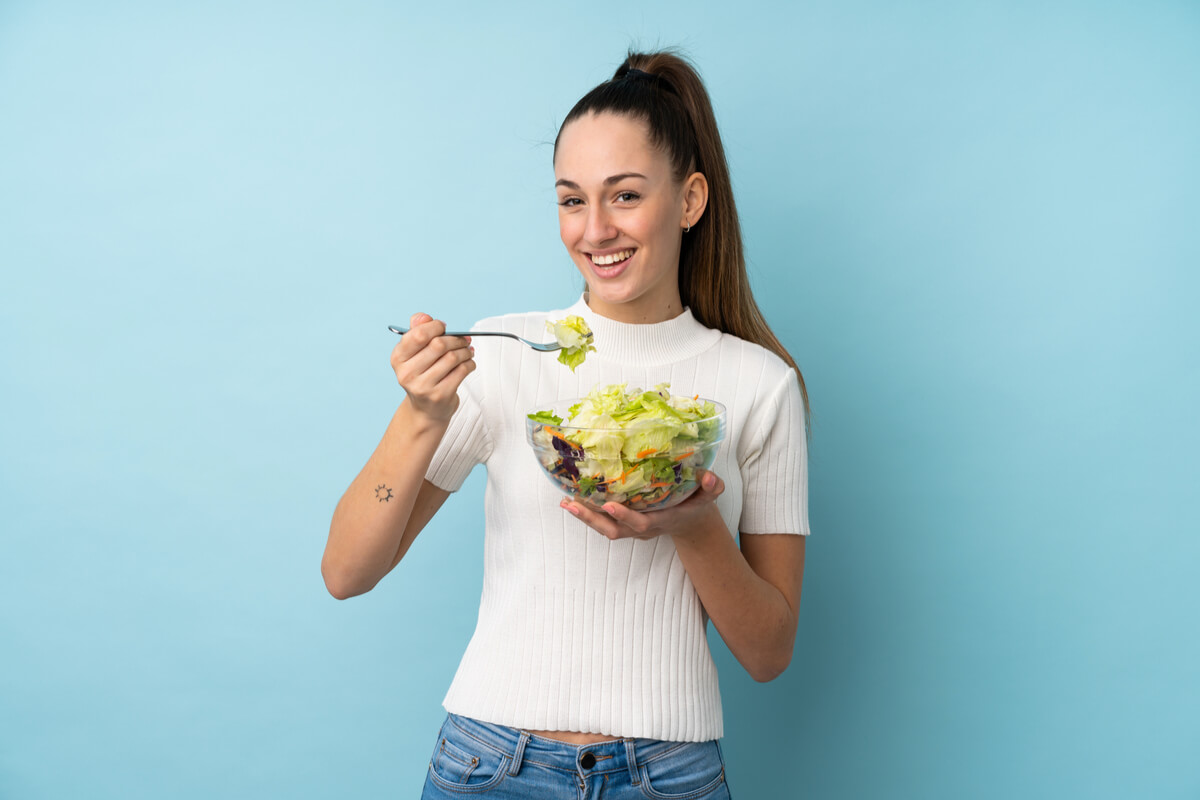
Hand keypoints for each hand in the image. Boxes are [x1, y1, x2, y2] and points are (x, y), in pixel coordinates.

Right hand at [390, 312, 474, 421]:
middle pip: (438, 345)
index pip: (419, 334)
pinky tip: (468, 363)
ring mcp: (423, 386)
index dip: (435, 327)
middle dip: (455, 339)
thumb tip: (423, 317)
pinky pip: (462, 371)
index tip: (443, 328)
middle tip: (463, 340)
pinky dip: (469, 363)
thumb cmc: (422, 375)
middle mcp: (407, 373)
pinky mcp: (440, 395)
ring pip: (452, 357)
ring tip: (467, 351)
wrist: (426, 409)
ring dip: (465, 351)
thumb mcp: (414, 353)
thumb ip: (417, 331)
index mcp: (398, 358)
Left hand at [559, 469, 725, 542]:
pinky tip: (572, 498)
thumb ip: (712, 487)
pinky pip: (603, 522)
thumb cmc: (698, 505)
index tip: (609, 505)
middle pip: (614, 530)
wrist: (691, 522)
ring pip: (605, 529)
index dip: (625, 517)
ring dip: (584, 517)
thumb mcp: (709, 496)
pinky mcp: (626, 524)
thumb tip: (710, 477)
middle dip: (592, 519)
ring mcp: (633, 528)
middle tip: (571, 503)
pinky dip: (587, 513)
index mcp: (662, 520)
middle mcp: (643, 528)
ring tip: (565, 501)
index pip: (641, 523)